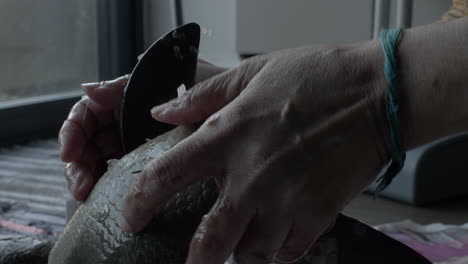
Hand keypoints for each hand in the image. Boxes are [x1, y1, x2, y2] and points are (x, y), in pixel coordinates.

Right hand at [59, 60, 224, 200]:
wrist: (242, 106)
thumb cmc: (210, 87)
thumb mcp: (172, 81)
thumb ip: (129, 86)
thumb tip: (88, 89)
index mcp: (129, 96)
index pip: (90, 111)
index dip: (74, 130)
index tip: (69, 151)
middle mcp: (129, 118)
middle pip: (90, 139)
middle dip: (78, 161)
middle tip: (81, 185)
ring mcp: (138, 141)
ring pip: (100, 159)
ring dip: (87, 176)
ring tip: (86, 193)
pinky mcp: (149, 161)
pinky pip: (120, 173)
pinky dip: (106, 184)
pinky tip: (102, 196)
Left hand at [122, 41, 389, 262]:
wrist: (378, 94)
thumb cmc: (316, 77)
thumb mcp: (252, 73)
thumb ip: (202, 96)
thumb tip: (163, 112)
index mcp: (227, 136)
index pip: (165, 177)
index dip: (140, 202)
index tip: (133, 218)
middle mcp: (251, 176)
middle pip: (208, 241)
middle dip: (196, 261)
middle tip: (193, 263)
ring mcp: (286, 201)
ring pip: (252, 253)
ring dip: (244, 251)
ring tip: (246, 240)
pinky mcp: (318, 215)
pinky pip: (289, 251)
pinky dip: (280, 250)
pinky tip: (280, 235)